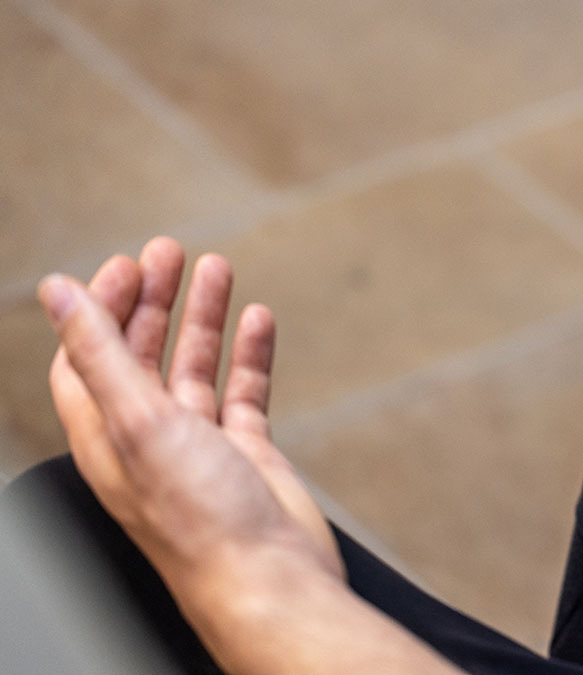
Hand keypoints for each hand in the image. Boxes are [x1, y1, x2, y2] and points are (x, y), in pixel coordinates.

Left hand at [40, 238, 458, 672]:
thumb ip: (100, 353)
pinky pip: (246, 391)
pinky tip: (259, 323)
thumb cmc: (202, 522)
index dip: (98, 308)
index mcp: (107, 434)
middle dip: (152, 300)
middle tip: (169, 252)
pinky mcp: (248, 454)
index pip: (86, 357)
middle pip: (140, 354)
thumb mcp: (138, 422)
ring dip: (203, 317)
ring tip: (217, 269)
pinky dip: (252, 354)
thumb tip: (60, 294)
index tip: (126, 264)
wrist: (270, 578)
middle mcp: (149, 438)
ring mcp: (201, 446)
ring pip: (196, 367)